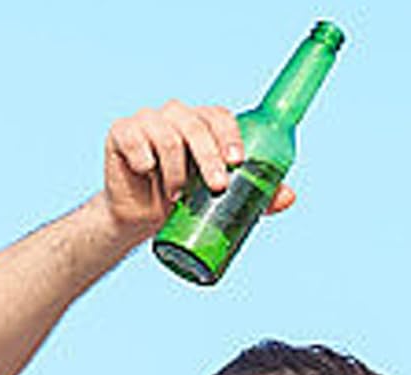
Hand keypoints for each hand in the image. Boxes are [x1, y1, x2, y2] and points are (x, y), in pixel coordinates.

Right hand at [102, 102, 296, 236]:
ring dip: (176, 170)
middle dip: (209, 156)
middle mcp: (176, 118)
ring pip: (166, 134)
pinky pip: (132, 137)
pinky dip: (143, 158)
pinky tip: (146, 171)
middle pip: (194, 123)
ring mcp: (147, 122)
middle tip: (217, 187)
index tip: (237, 161)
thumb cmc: (187, 206)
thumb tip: (289, 195)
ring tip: (178, 197)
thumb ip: (256, 197)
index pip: (219, 117)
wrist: (142, 221)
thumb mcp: (224, 203)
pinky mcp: (121, 132)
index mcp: (203, 128)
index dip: (229, 134)